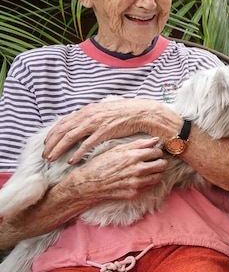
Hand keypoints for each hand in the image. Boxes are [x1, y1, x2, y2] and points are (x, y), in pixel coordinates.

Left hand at [43, 98, 162, 163]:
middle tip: (44, 155)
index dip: (52, 134)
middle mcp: (88, 115)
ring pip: (70, 137)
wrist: (141, 112)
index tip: (46, 143)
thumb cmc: (124, 113)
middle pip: (62, 130)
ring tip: (52, 159)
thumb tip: (81, 123)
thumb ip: (91, 116)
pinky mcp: (104, 132)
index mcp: (87, 110)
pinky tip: (71, 160)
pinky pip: (86, 144)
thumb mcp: (103, 111)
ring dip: (58, 149)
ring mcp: (95, 123)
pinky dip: (76, 153)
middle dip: (50, 143)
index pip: (63, 122)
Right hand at [58, 137, 166, 204]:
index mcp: (133, 156)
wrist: (90, 183)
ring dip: (157, 172)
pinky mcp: (134, 193)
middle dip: (160, 162)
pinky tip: (142, 178)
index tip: (152, 153)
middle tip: (154, 161)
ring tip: (149, 170)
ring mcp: (136, 183)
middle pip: (162, 165)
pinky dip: (150, 182)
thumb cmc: (103, 163)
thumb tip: (156, 140)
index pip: (157, 152)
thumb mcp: (118, 149)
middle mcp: (137, 170)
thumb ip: (139, 144)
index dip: (157, 152)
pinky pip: (150, 187)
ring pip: (159, 176)